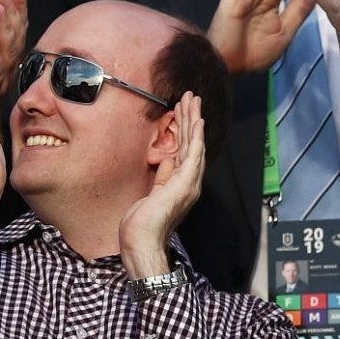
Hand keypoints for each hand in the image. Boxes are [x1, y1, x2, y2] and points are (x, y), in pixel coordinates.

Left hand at [120, 92, 205, 278]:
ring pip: (195, 145)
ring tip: (194, 100)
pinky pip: (193, 157)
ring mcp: (189, 184)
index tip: (182, 109)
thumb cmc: (142, 223)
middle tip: (192, 96)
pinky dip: (196, 138)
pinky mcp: (184, 186)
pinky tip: (197, 122)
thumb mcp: (152, 193)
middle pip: (193, 143)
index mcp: (181, 183)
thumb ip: (163, 177)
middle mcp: (189, 182)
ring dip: (195, 121)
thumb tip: (167, 161)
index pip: (185, 149)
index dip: (186, 128)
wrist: (142, 242)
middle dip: (192, 118)